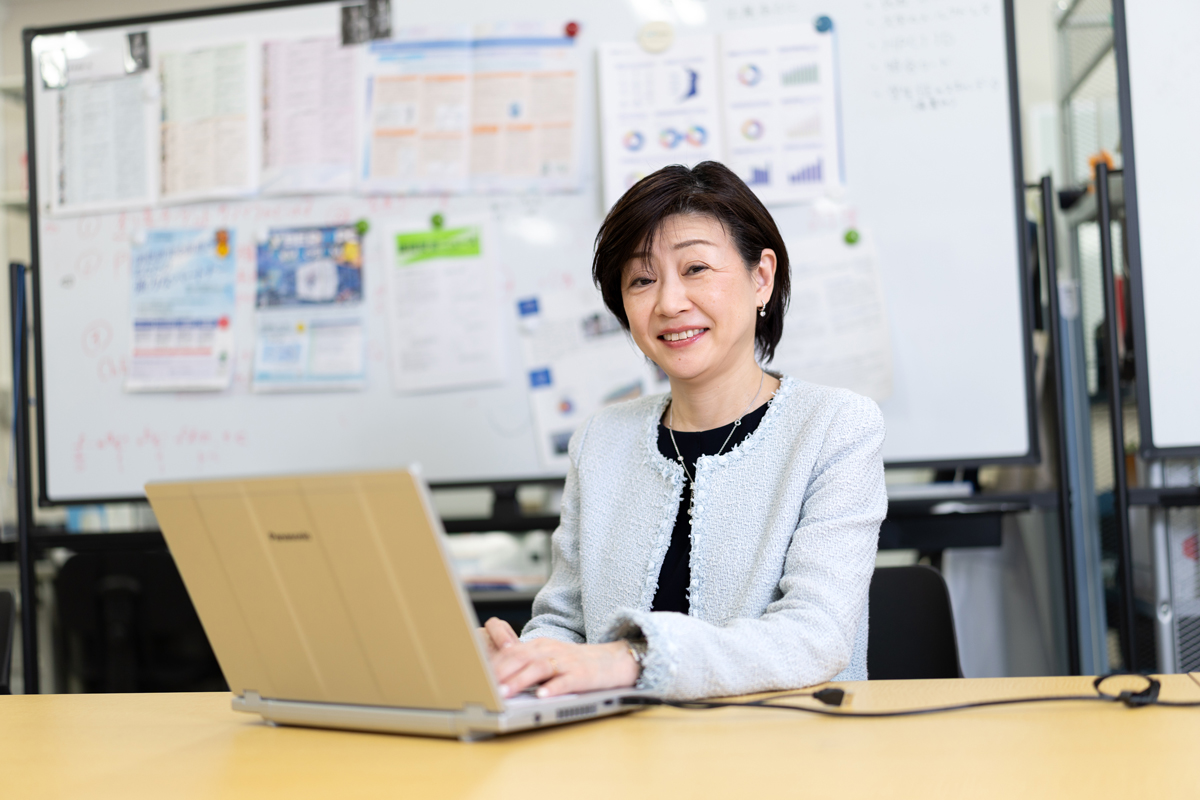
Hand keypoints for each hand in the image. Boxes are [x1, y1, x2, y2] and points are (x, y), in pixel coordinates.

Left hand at [483, 622, 639, 698]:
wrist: (613, 660)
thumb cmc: (577, 663)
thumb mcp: (550, 657)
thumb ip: (527, 663)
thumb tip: (498, 676)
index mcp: (541, 645)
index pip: (512, 651)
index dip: (494, 663)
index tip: (477, 675)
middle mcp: (551, 650)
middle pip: (522, 658)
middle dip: (501, 672)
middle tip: (484, 686)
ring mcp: (567, 662)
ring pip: (539, 668)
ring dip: (520, 680)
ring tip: (505, 693)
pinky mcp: (582, 675)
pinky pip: (566, 680)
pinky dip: (553, 687)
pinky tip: (542, 696)